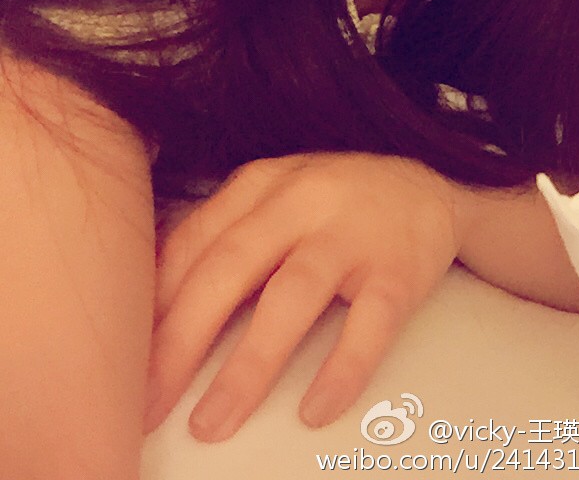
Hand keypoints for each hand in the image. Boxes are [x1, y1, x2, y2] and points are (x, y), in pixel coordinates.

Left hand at [143, 151, 461, 441]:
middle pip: (230, 269)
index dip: (154, 306)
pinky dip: (341, 369)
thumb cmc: (331, 204)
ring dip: (248, 365)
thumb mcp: (272, 197)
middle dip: (181, 342)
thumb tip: (144, 305)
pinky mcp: (400, 269)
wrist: (429, 187)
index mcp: (261, 184)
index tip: (121, 365)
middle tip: (148, 405)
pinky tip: (314, 410)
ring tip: (213, 422)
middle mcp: (303, 201)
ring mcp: (353, 234)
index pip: (193, 244)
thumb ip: (219, 235)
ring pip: (293, 297)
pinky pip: (370, 325)